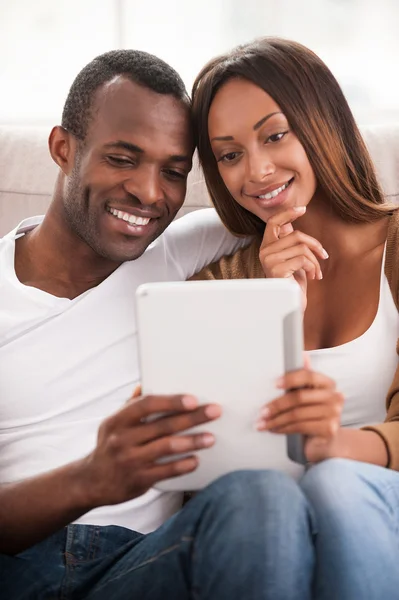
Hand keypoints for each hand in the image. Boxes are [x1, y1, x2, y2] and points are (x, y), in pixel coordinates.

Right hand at [81, 393, 220, 506]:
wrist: (91, 482)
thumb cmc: (109, 446)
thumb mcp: (113, 423)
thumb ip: (131, 405)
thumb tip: (146, 384)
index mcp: (118, 420)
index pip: (147, 405)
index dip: (171, 401)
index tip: (192, 400)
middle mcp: (123, 439)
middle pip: (164, 425)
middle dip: (193, 418)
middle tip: (214, 411)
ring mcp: (131, 461)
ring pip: (168, 447)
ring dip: (192, 441)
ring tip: (210, 438)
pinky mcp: (139, 480)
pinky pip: (166, 471)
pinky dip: (183, 465)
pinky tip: (196, 460)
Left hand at [256, 367, 343, 462]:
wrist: (324, 442)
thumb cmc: (311, 415)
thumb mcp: (307, 395)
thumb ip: (304, 378)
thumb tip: (303, 355)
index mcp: (328, 383)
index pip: (308, 375)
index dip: (290, 378)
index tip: (273, 384)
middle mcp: (335, 396)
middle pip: (299, 397)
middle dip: (276, 405)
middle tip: (261, 412)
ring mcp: (334, 413)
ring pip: (297, 414)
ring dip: (276, 420)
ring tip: (262, 424)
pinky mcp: (329, 429)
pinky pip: (300, 426)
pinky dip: (284, 428)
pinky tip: (274, 429)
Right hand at [259, 206, 327, 310]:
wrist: (290, 305)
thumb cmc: (293, 282)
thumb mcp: (292, 258)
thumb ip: (289, 242)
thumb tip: (291, 222)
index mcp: (266, 247)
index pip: (273, 222)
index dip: (287, 213)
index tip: (302, 208)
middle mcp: (264, 251)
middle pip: (296, 235)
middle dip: (315, 245)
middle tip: (324, 256)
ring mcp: (269, 260)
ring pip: (302, 247)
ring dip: (315, 260)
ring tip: (317, 272)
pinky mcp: (277, 269)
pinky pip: (303, 259)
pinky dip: (313, 267)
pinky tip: (313, 277)